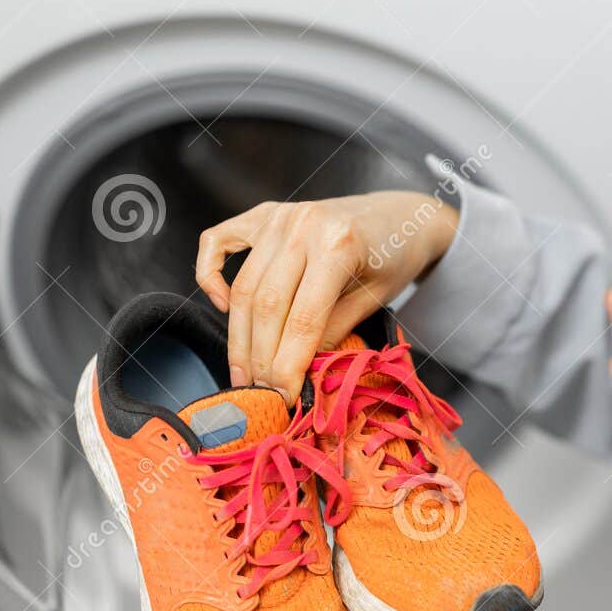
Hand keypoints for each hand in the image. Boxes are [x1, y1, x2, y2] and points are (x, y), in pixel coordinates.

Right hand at [195, 193, 458, 400]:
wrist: (401, 214)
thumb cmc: (394, 257)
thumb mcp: (376, 299)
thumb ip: (335, 330)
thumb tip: (297, 369)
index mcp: (339, 245)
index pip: (303, 318)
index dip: (289, 364)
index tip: (284, 396)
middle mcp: (303, 226)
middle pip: (266, 305)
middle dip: (261, 357)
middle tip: (261, 391)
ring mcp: (280, 216)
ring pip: (244, 286)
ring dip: (239, 336)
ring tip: (243, 372)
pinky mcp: (264, 214)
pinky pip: (218, 242)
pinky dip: (210, 275)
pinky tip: (224, 305)